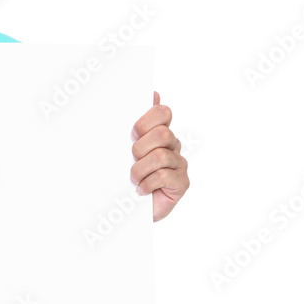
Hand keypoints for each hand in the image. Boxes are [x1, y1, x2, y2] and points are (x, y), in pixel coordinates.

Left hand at [130, 91, 188, 221]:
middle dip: (140, 147)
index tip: (133, 133)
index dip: (147, 120)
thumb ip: (132, 126)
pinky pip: (164, 176)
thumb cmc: (124, 176)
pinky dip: (147, 183)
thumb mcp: (121, 149)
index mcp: (158, 132)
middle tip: (131, 158)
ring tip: (133, 178)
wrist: (127, 208)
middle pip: (163, 133)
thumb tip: (151, 94)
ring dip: (140, 168)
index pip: (163, 112)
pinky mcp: (182, 183)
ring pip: (161, 156)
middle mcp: (172, 146)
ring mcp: (179, 164)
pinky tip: (141, 189)